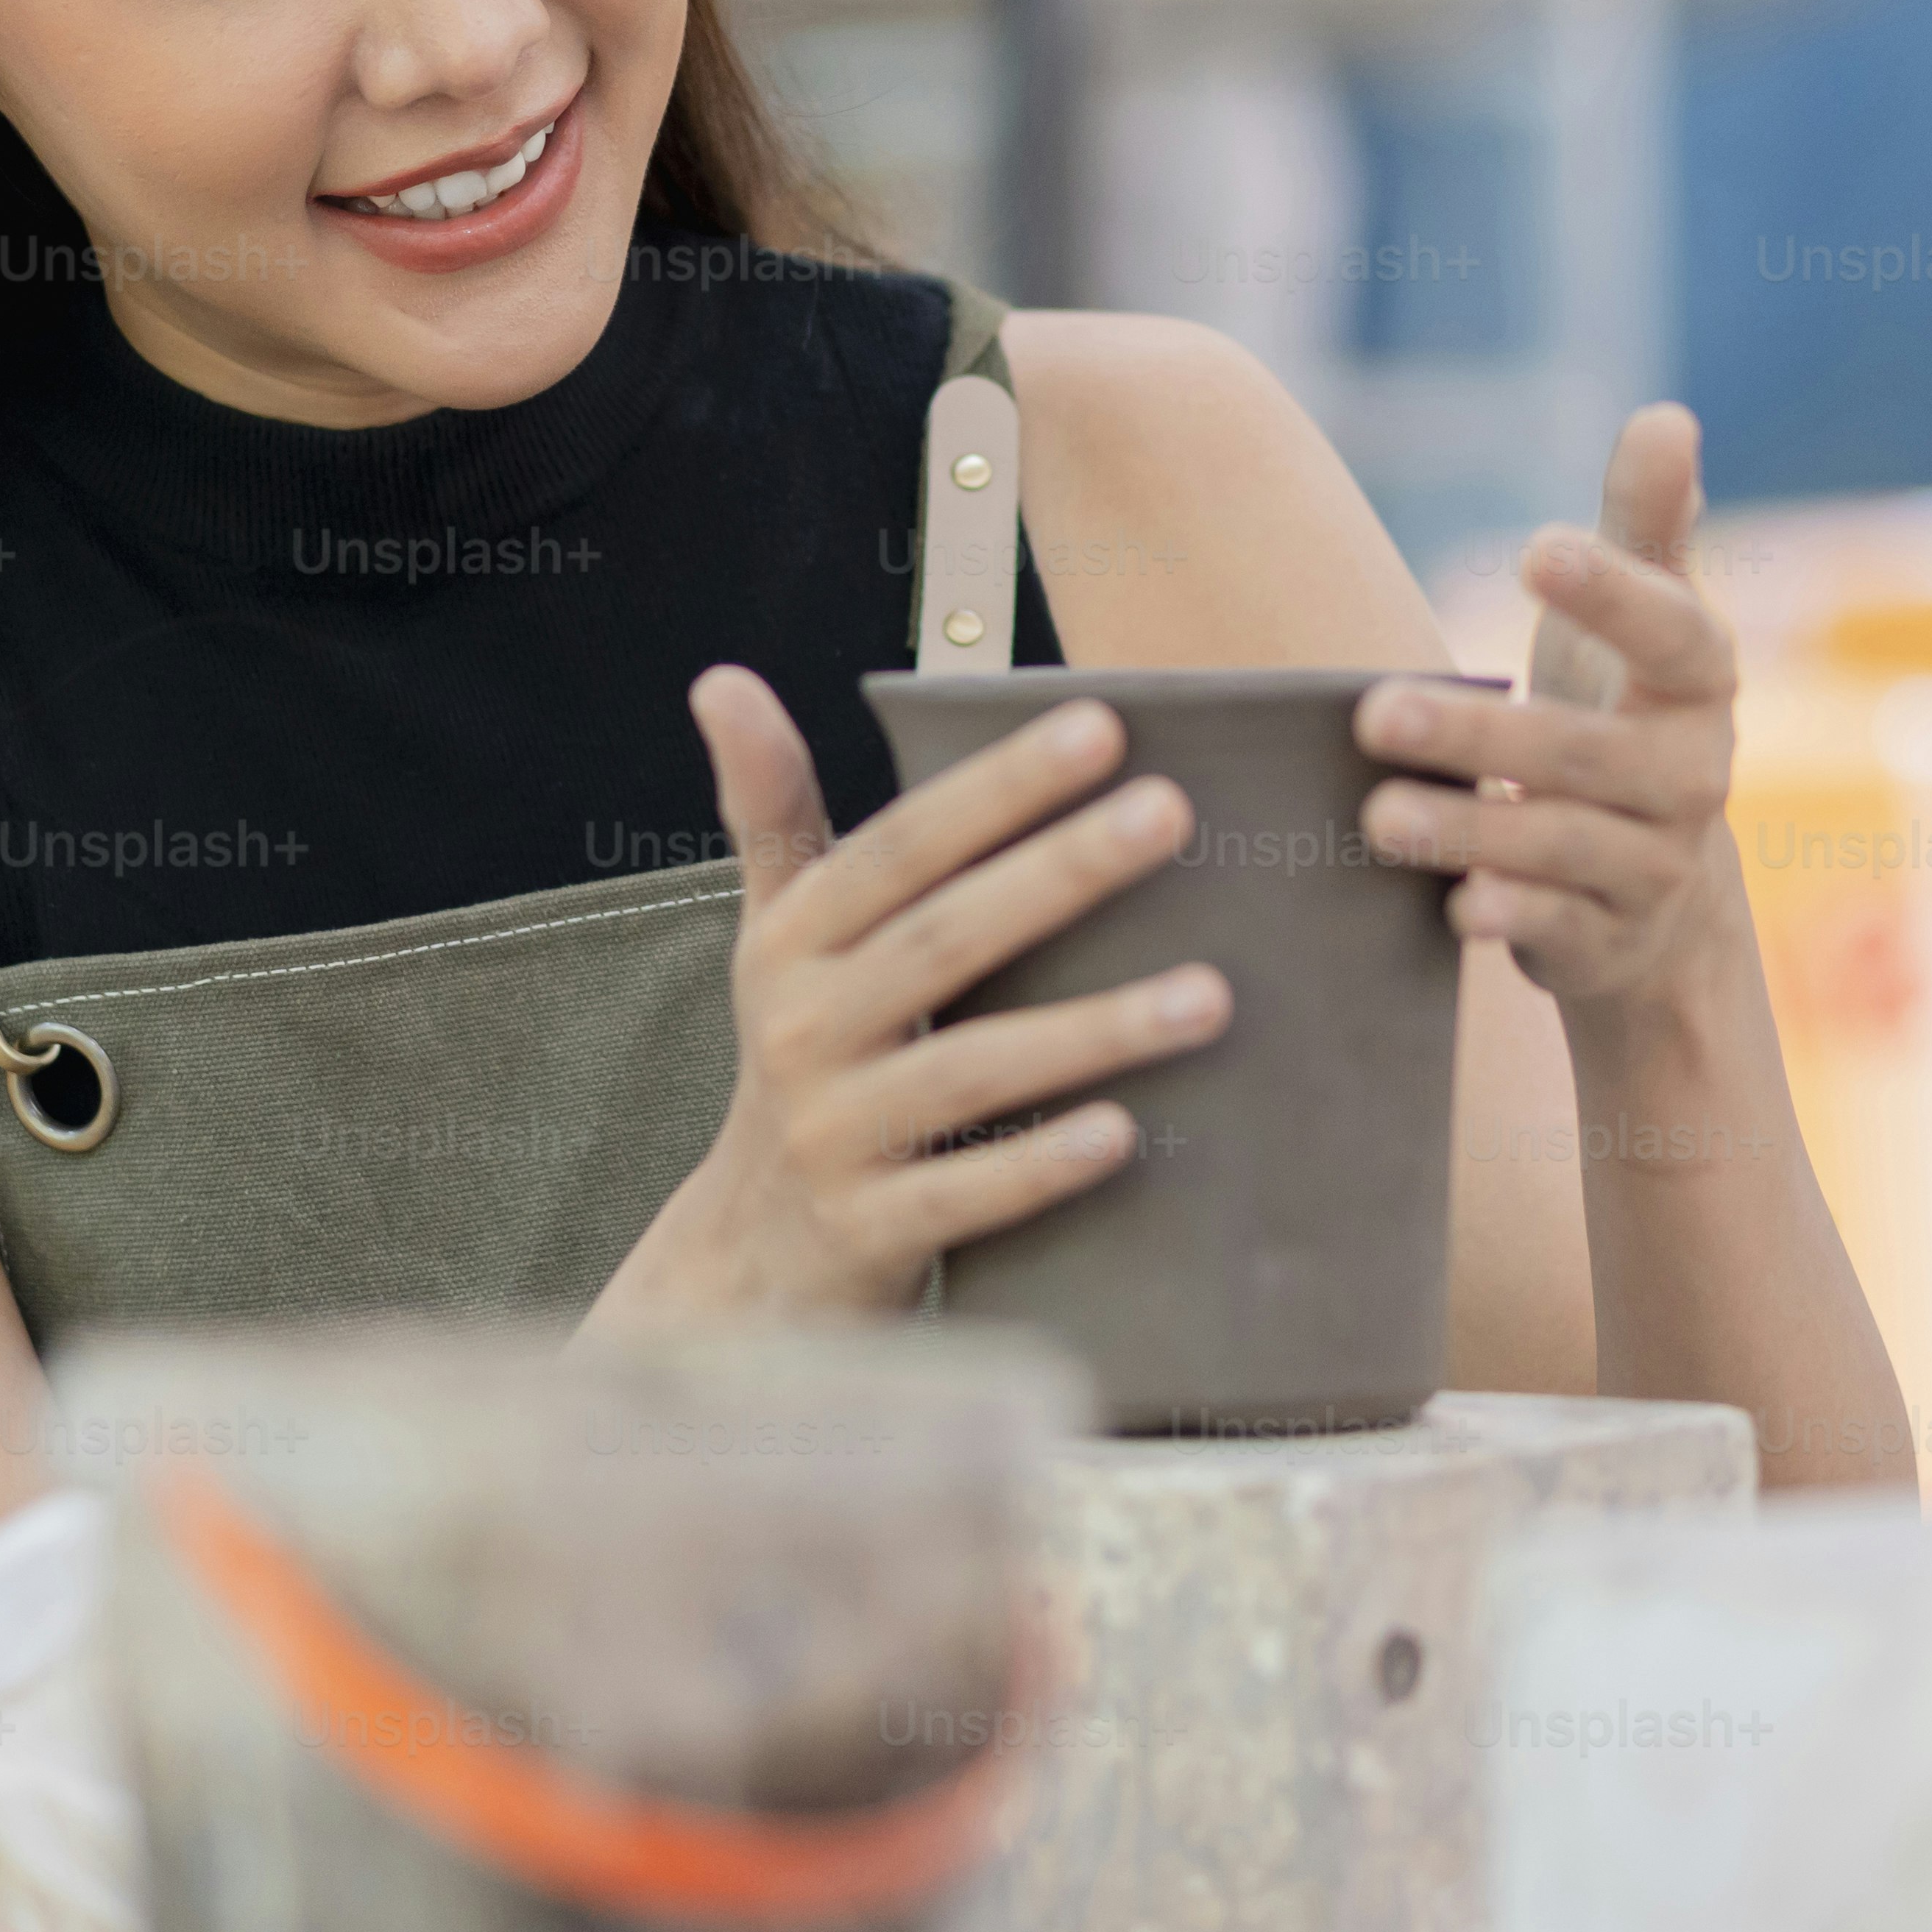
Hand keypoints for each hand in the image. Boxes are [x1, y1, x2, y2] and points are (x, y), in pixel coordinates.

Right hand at [602, 672, 1228, 1326]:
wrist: (752, 1254)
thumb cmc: (803, 1057)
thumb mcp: (778, 936)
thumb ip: (772, 811)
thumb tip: (721, 677)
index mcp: (793, 945)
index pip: (900, 850)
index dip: (993, 789)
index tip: (1101, 726)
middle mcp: (802, 1032)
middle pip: (942, 941)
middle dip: (1058, 873)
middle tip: (1171, 814)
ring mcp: (835, 1137)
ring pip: (969, 1073)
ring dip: (1090, 1030)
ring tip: (1210, 994)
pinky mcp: (870, 1233)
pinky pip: (964, 1196)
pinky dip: (1039, 1166)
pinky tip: (1127, 1132)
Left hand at [1353, 404, 1742, 1013]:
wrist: (1655, 894)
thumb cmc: (1622, 716)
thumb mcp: (1640, 623)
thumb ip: (1646, 525)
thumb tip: (1668, 417)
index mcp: (1700, 685)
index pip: (1674, 632)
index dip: (1612, 592)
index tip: (1533, 549)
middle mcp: (1692, 776)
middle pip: (1587, 753)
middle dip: (1482, 736)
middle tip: (1376, 711)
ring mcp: (1653, 864)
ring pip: (1562, 845)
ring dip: (1471, 830)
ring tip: (1377, 813)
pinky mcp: (1609, 939)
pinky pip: (1562, 927)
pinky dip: (1512, 916)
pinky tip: (1453, 905)